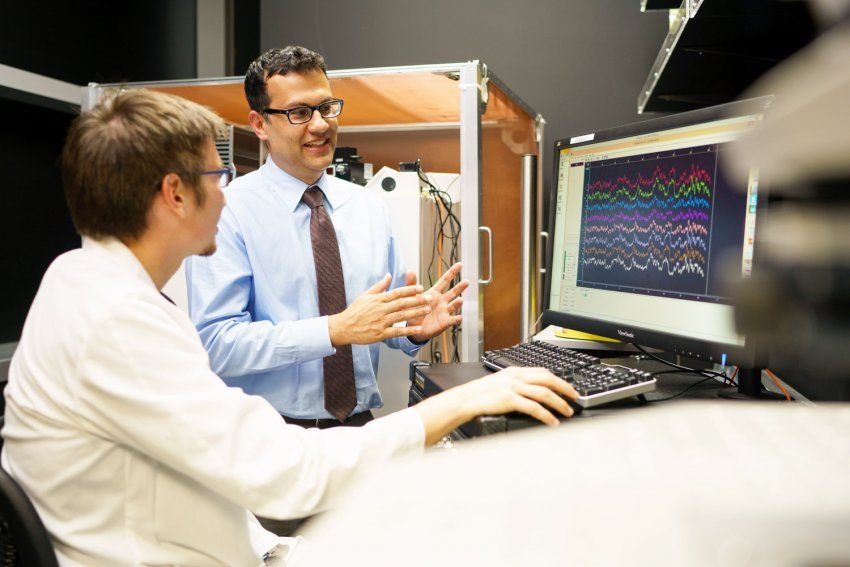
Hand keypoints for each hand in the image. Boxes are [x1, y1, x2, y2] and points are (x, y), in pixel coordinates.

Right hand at [328, 274, 430, 345]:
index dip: (410, 290)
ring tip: (427, 310)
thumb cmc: (355, 311)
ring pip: (401, 316)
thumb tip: (389, 275)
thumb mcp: (366, 296)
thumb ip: (379, 286)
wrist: (343, 327)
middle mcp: (380, 310)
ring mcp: (381, 322)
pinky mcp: (380, 334)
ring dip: (416, 313)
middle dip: (417, 300)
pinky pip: (397, 332)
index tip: (421, 287)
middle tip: (430, 298)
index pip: (397, 293)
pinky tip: (419, 329)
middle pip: (402, 303)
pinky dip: (408, 330)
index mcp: (378, 299)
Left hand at [405, 263, 468, 342]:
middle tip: (466, 282)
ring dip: (457, 303)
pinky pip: (452, 320)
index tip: (460, 264)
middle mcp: (442, 301)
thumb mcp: (411, 296)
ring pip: (453, 305)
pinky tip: (459, 317)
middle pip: (453, 292)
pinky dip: (456, 319)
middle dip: (460, 287)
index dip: (452, 272)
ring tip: (460, 300)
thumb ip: (411, 284)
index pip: (445, 280)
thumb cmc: (413, 310)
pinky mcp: (444, 322)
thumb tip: (409, 270)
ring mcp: (445, 311)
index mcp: (434, 293)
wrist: (413, 328)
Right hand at [455, 367, 578, 424]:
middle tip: (575, 398)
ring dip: (559, 403)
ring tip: (567, 412)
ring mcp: (513, 387)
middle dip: (565, 389)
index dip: (559, 380)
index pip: (543, 372)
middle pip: (548, 379)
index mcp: (515, 371)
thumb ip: (517, 383)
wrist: (466, 400)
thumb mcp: (501, 383)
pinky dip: (546, 415)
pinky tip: (552, 421)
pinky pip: (534, 408)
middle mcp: (516, 376)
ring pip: (544, 393)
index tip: (568, 388)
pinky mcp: (510, 399)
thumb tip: (534, 391)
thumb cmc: (481, 394)